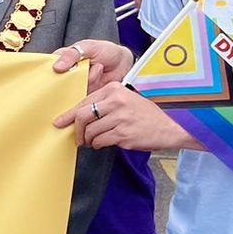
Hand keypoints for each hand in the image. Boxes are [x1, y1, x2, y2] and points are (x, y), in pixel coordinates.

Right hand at [51, 38, 132, 91]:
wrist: (125, 64)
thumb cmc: (106, 51)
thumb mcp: (89, 47)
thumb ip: (72, 54)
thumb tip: (56, 67)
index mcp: (64, 58)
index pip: (49, 65)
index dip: (47, 70)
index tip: (54, 69)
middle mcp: (67, 73)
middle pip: (55, 81)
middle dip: (65, 78)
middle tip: (79, 71)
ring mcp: (76, 84)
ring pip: (69, 89)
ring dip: (85, 79)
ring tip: (98, 67)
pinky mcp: (84, 94)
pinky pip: (80, 96)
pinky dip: (90, 86)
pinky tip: (99, 76)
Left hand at [54, 82, 191, 150]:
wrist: (171, 126)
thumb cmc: (146, 114)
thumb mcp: (126, 100)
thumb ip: (105, 103)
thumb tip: (78, 114)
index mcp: (114, 89)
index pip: (84, 101)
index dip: (70, 114)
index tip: (61, 122)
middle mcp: (116, 101)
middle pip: (82, 116)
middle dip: (75, 129)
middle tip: (76, 137)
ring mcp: (120, 118)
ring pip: (90, 131)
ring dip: (88, 140)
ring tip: (93, 141)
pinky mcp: (123, 134)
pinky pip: (100, 141)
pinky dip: (98, 145)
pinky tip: (103, 143)